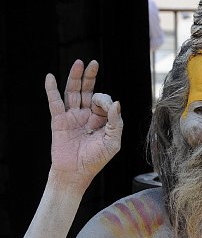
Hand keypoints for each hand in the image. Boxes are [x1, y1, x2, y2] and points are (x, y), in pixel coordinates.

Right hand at [45, 59, 122, 187]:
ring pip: (73, 92)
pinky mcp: (59, 121)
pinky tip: (50, 78)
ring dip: (75, 78)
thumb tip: (116, 103)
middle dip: (90, 77)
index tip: (105, 108)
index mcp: (100, 119)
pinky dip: (51, 90)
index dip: (105, 101)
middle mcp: (86, 115)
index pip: (103, 101)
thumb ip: (115, 123)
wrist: (75, 174)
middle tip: (93, 63)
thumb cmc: (95, 160)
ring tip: (78, 63)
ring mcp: (71, 116)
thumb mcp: (112, 142)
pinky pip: (55, 102)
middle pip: (87, 90)